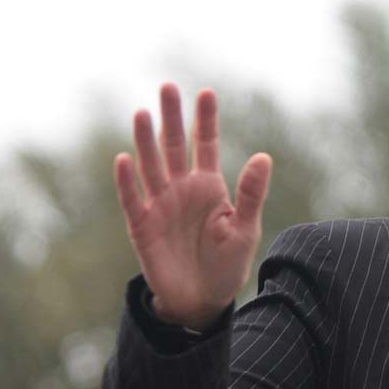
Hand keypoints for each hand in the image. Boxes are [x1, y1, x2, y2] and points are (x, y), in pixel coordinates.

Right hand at [113, 83, 271, 329]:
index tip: (207, 92)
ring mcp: (160, 205)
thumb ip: (250, 193)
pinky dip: (128, 181)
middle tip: (168, 87)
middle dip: (172, 118)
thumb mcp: (245, 229)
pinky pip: (133, 199)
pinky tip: (125, 160)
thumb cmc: (227, 265)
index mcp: (208, 186)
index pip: (205, 145)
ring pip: (151, 166)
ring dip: (146, 141)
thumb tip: (264, 156)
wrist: (203, 301)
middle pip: (174, 146)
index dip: (205, 120)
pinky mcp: (142, 226)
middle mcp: (181, 189)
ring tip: (143, 113)